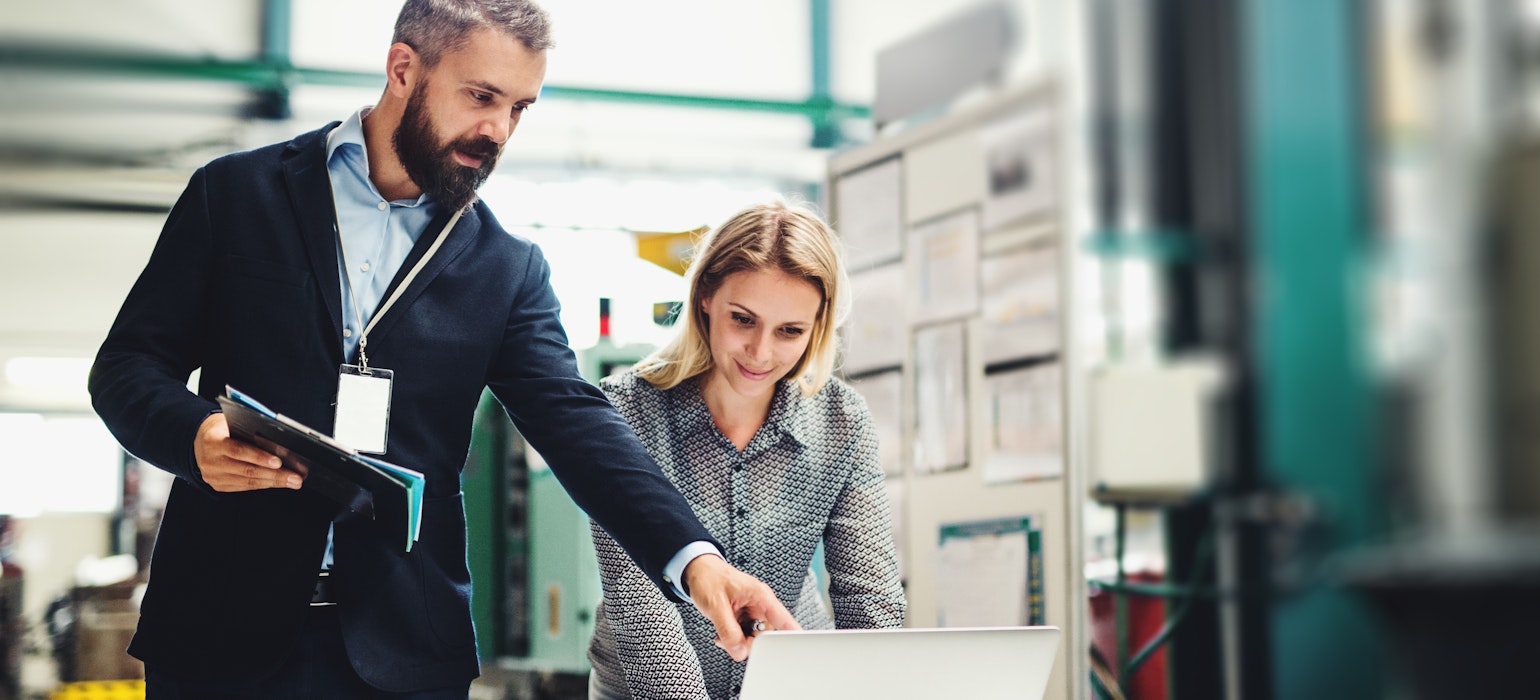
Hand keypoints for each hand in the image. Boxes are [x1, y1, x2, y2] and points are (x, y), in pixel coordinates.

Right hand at [193, 413, 300, 491]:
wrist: (199, 440)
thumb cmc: (223, 429)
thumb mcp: (232, 424)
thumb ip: (249, 432)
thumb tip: (278, 443)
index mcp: (213, 441)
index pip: (239, 450)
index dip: (260, 457)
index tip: (279, 462)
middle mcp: (210, 461)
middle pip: (247, 470)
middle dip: (275, 475)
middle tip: (295, 477)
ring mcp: (213, 476)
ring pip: (248, 482)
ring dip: (273, 482)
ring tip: (292, 482)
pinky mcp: (218, 485)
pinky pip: (244, 487)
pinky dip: (263, 485)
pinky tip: (277, 483)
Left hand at [683, 554, 800, 661]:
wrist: (699, 571)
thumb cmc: (709, 578)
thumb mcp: (716, 606)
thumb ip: (728, 631)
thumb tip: (739, 651)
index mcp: (761, 596)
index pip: (784, 620)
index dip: (792, 636)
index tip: (794, 649)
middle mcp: (761, 605)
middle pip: (767, 635)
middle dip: (749, 642)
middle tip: (731, 640)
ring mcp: (753, 612)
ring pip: (755, 637)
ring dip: (739, 641)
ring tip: (723, 633)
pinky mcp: (745, 617)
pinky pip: (745, 635)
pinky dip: (734, 639)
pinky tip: (723, 633)